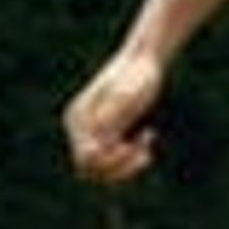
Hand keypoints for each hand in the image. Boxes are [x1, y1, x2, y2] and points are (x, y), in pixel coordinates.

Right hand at [63, 50, 165, 184]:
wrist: (144, 59)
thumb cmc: (137, 75)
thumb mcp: (128, 95)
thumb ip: (110, 117)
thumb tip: (95, 141)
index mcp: (79, 119)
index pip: (86, 158)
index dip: (110, 161)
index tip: (133, 147)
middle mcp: (80, 127)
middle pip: (89, 168)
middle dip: (118, 168)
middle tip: (145, 154)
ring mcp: (93, 129)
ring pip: (101, 168)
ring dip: (125, 167)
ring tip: (147, 151)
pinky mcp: (108, 130)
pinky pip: (113, 157)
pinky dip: (131, 156)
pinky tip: (149, 135)